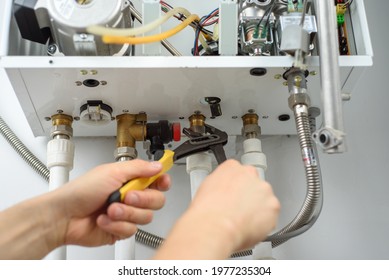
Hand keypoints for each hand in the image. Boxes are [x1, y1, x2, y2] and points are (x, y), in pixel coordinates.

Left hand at [51, 160, 169, 247]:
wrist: (64, 216)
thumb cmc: (81, 191)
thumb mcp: (112, 172)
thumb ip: (139, 168)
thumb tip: (158, 165)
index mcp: (129, 179)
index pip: (156, 179)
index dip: (163, 181)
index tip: (162, 181)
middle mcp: (130, 196)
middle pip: (157, 200)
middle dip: (142, 199)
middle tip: (127, 196)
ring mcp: (126, 214)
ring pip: (146, 217)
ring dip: (126, 213)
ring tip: (110, 209)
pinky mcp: (120, 229)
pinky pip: (132, 230)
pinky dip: (117, 225)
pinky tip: (104, 219)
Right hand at [189, 159, 279, 251]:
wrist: (215, 226)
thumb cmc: (207, 211)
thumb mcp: (205, 188)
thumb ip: (220, 184)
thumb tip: (222, 191)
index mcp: (232, 167)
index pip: (239, 172)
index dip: (236, 187)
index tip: (233, 195)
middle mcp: (251, 174)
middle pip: (254, 184)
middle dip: (249, 196)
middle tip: (238, 210)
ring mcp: (264, 189)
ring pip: (264, 199)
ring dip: (258, 209)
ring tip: (243, 221)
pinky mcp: (274, 206)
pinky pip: (271, 215)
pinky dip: (264, 223)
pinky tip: (250, 227)